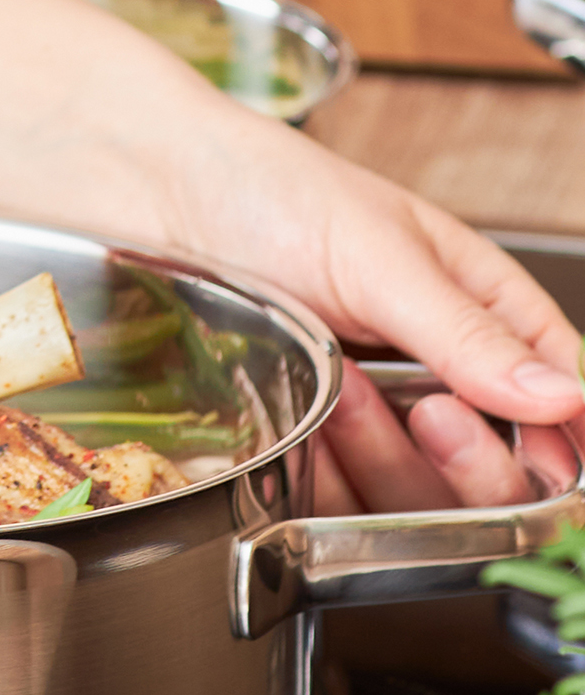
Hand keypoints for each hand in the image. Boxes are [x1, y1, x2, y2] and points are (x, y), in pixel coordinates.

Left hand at [154, 129, 582, 513]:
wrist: (151, 196)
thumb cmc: (269, 193)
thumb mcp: (383, 255)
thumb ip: (469, 332)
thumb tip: (560, 395)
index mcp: (481, 312)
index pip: (557, 396)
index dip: (560, 444)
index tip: (542, 460)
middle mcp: (429, 371)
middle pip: (492, 470)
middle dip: (469, 461)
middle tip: (428, 413)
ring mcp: (361, 413)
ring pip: (409, 495)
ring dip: (383, 459)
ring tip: (339, 394)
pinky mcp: (294, 442)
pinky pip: (328, 501)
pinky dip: (319, 479)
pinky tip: (299, 431)